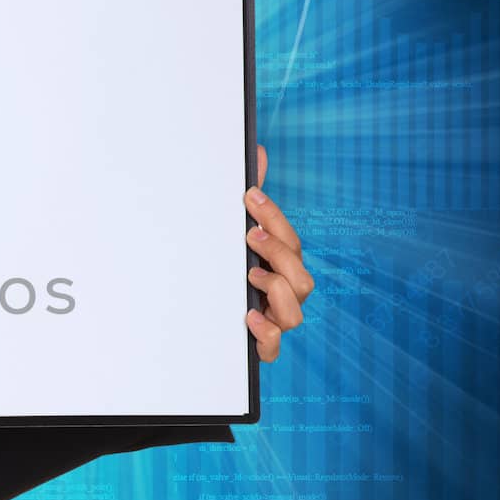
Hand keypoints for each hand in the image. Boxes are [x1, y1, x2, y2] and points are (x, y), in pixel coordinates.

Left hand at [243, 143, 312, 362]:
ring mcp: (274, 320)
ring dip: (276, 290)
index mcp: (281, 268)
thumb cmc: (228, 271)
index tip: (249, 197)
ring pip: (295, 312)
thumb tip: (257, 152)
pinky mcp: (258, 345)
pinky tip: (248, 314)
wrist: (199, 321)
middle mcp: (283, 295)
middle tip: (250, 236)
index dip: (273, 217)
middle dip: (279, 252)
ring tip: (250, 275)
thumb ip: (251, 200)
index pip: (290, 241)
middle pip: (301, 277)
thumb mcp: (236, 233)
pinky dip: (265, 333)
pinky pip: (272, 348)